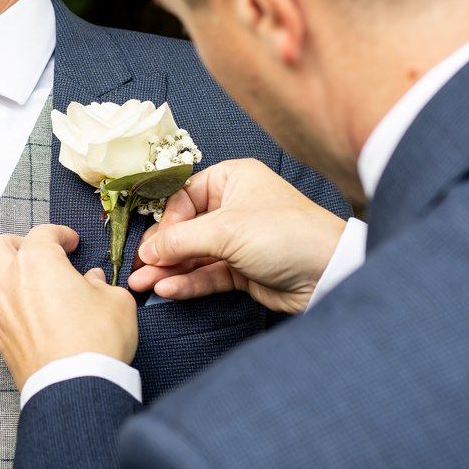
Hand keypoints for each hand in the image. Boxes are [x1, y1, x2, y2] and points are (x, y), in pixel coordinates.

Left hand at [0, 224, 137, 386]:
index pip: (42, 233)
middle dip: (16, 243)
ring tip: (22, 280)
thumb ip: (101, 284)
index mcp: (37, 262)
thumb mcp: (116, 301)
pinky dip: (1, 302)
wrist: (74, 387)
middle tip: (38, 253)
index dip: (59, 234)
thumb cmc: (97, 340)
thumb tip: (91, 281)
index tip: (71, 243)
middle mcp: (9, 281)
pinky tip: (21, 310)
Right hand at [129, 159, 345, 313]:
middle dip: (161, 250)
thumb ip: (180, 240)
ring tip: (142, 284)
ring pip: (193, 254)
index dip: (166, 221)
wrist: (329, 273)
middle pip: (184, 227)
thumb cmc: (284, 235)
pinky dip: (187, 282)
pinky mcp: (242, 270)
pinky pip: (206, 274)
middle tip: (139, 269)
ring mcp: (238, 240)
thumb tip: (147, 252)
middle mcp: (233, 206)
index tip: (154, 245)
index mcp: (232, 179)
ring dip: (168, 269)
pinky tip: (167, 289)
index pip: (183, 197)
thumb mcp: (226, 230)